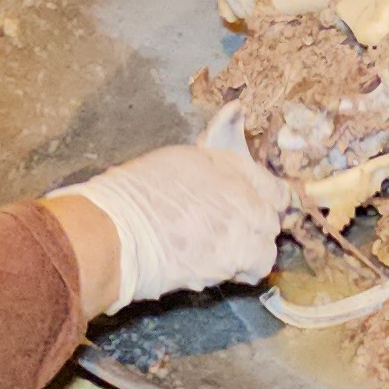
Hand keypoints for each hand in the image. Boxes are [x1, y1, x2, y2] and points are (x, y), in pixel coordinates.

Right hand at [51, 107, 296, 311]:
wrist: (117, 232)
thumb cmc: (134, 193)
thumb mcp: (176, 161)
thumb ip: (210, 161)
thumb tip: (234, 118)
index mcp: (227, 164)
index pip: (271, 185)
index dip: (266, 198)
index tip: (256, 206)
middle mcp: (242, 195)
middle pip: (271, 217)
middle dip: (258, 225)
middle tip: (235, 231)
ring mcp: (240, 229)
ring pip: (267, 245)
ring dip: (254, 249)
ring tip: (229, 252)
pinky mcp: (232, 261)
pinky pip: (254, 268)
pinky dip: (243, 270)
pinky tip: (222, 267)